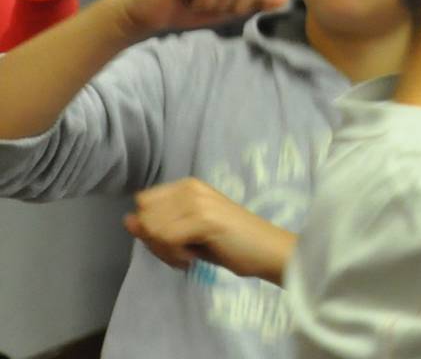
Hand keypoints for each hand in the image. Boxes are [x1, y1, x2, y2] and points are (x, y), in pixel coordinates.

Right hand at [116, 0, 287, 39]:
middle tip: (212, 6)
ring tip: (199, 3)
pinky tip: (189, 1)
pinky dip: (204, 3)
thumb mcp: (229, 9)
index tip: (230, 5)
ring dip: (218, 4)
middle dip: (238, 3)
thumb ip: (256, 1)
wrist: (145, 13)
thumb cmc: (187, 8)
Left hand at [125, 178, 293, 283]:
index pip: (143, 203)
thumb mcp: (187, 234)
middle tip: (180, 252)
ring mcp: (198, 201)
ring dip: (165, 251)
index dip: (151, 227)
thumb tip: (127, 220)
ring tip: (188, 256)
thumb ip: (157, 226)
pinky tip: (192, 260)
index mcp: (187, 185)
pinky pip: (166, 239)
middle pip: (144, 217)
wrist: (268, 251)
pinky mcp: (204, 219)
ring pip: (152, 228)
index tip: (173, 242)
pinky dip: (174, 256)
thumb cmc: (231, 244)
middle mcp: (190, 187)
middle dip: (155, 242)